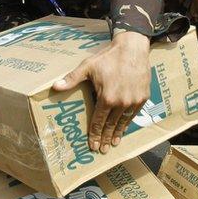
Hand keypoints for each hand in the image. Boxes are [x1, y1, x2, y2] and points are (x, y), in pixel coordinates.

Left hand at [53, 31, 150, 153]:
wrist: (132, 48)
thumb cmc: (108, 57)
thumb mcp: (87, 66)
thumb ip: (72, 79)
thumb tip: (55, 87)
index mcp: (106, 98)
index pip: (98, 122)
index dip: (94, 135)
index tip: (92, 145)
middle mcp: (121, 103)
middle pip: (110, 125)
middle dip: (105, 139)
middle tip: (101, 150)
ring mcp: (133, 102)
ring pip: (123, 122)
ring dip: (117, 134)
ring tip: (113, 144)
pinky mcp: (142, 98)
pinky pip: (133, 115)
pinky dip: (128, 123)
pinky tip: (124, 128)